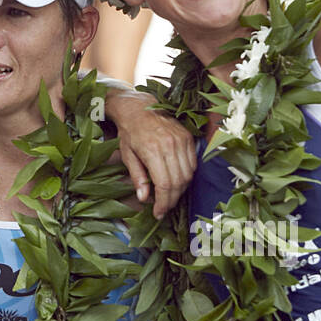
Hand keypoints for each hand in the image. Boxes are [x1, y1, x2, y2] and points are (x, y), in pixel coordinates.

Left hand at [105, 89, 196, 217]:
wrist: (139, 108)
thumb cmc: (129, 133)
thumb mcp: (127, 155)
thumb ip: (137, 178)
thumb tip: (145, 199)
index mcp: (152, 150)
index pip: (164, 184)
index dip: (163, 202)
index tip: (159, 212)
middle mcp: (170, 145)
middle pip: (178, 182)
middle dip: (172, 199)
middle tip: (164, 208)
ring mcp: (181, 140)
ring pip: (188, 175)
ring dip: (181, 190)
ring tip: (170, 196)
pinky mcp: (188, 137)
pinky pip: (193, 163)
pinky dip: (187, 176)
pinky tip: (177, 180)